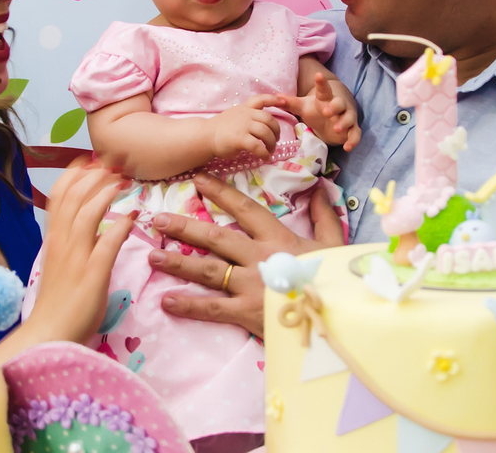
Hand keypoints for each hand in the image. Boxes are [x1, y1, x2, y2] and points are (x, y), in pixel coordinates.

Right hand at [0, 158, 134, 360]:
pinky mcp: (92, 275)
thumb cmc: (58, 303)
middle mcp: (61, 243)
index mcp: (53, 240)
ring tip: (122, 181)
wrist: (49, 334)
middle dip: (92, 176)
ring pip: (87, 214)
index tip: (87, 161)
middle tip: (111, 164)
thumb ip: (73, 244)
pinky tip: (132, 218)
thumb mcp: (61, 265)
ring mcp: (75, 258)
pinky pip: (106, 244)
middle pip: (73, 198)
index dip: (73, 176)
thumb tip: (93, 227)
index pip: (58, 198)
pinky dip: (119, 227)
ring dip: (105, 194)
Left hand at [146, 172, 344, 337]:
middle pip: (214, 238)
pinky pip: (211, 308)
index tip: (197, 180)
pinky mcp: (247, 312)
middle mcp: (259, 257)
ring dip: (177, 262)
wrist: (343, 316)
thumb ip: (324, 215)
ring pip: (206, 270)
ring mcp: (250, 285)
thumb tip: (320, 189)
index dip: (219, 192)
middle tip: (157, 219)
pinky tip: (165, 301)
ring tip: (152, 256)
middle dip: (184, 227)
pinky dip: (188, 306)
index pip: (243, 209)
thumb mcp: (335, 243)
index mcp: (278, 238)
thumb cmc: (337, 279)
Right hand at [205, 94, 282, 159]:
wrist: (205, 136)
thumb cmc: (220, 129)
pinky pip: (258, 146)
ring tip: (270, 150)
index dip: (274, 100)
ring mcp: (243, 126)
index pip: (261, 99)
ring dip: (271, 143)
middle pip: (269, 119)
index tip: (283, 102)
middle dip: (276, 131)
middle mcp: (246, 115)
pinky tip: (265, 157)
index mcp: (245, 108)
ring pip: (266, 133)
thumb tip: (261, 124)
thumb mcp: (234, 115)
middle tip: (275, 140)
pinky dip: (264, 153)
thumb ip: (247, 116)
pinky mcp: (240, 139)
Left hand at [278, 71, 360, 150]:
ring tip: (336, 129)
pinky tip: (347, 147)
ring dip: (344, 123)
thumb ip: (290, 102)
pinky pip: (355, 134)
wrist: (334, 117)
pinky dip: (353, 140)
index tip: (318, 75)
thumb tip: (275, 97)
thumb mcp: (303, 106)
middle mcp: (338, 106)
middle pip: (339, 103)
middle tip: (326, 111)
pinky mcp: (351, 129)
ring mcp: (346, 117)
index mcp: (325, 98)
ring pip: (349, 118)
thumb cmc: (317, 110)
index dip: (321, 82)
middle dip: (334, 107)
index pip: (323, 88)